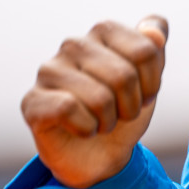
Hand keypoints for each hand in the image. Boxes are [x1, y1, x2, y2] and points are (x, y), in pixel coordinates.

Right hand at [20, 16, 168, 188]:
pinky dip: (85, 128)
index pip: (146, 51)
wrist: (100, 156)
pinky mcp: (32, 99)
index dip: (151, 84)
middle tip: (119, 114)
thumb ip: (156, 51)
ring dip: (108, 121)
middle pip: (124, 76)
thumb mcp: (150, 81)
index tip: (141, 95)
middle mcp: (74, 44)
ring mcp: (49, 70)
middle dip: (130, 107)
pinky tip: (81, 129)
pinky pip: (68, 109)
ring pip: (99, 97)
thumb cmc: (122, 112)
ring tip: (100, 122)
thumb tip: (156, 34)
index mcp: (104, 32)